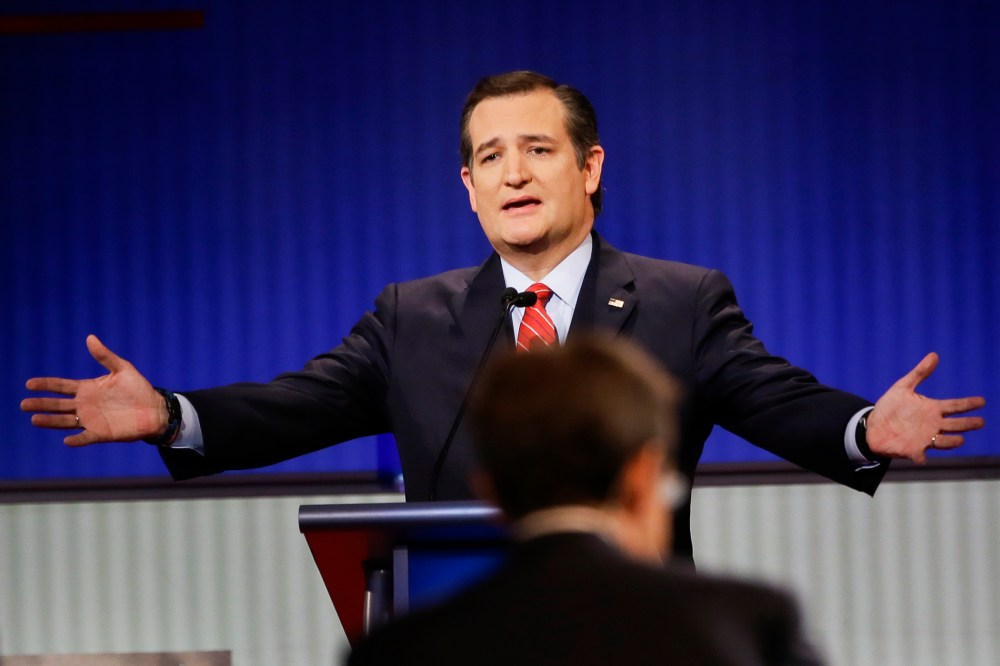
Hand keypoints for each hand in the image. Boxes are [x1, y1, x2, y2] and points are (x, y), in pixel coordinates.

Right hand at [21, 335, 167, 445]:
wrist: (155, 409)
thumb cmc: (139, 388)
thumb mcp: (122, 369)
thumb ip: (105, 356)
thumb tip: (90, 338)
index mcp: (88, 388)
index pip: (61, 386)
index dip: (46, 385)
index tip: (29, 384)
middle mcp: (85, 405)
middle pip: (58, 404)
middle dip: (41, 404)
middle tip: (24, 404)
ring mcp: (92, 420)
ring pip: (65, 421)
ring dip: (51, 421)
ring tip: (34, 419)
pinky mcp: (101, 433)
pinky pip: (86, 437)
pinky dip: (77, 439)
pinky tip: (67, 440)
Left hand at [866, 352, 985, 463]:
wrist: (873, 426)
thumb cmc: (890, 407)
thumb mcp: (903, 387)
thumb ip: (919, 373)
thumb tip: (934, 355)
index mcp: (933, 409)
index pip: (955, 406)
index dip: (969, 404)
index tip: (982, 401)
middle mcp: (933, 425)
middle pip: (956, 425)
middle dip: (968, 424)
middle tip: (980, 421)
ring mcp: (924, 438)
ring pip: (944, 442)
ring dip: (952, 441)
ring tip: (960, 438)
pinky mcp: (912, 450)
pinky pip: (919, 455)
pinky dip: (920, 457)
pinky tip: (921, 457)